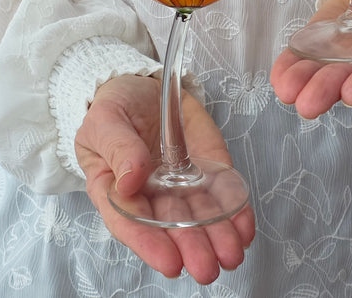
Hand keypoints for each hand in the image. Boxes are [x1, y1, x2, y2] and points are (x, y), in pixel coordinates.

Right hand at [75, 75, 253, 282]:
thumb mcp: (106, 119)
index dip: (149, 244)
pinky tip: (245, 227)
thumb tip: (130, 181)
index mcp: (114, 189)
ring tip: (232, 253)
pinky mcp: (207, 167)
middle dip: (191, 248)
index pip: (129, 222)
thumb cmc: (115, 107)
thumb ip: (117, 147)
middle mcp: (150, 195)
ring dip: (218, 237)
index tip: (170, 261)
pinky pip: (222, 194)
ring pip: (200, 217)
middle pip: (170, 227)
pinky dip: (235, 212)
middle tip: (207, 266)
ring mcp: (181, 183)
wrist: (143, 85)